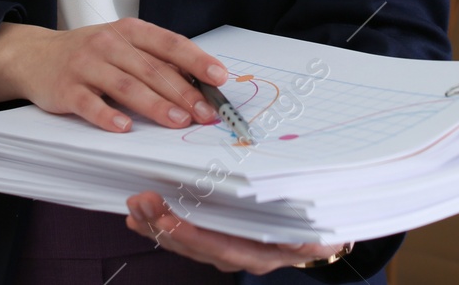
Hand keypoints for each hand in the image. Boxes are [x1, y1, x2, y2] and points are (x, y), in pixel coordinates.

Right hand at [0, 16, 223, 131]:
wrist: (34, 55)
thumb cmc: (89, 53)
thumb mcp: (121, 46)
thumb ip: (154, 61)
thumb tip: (197, 84)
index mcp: (129, 31)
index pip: (169, 43)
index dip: (196, 60)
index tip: (219, 78)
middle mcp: (109, 44)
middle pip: (152, 69)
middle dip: (183, 92)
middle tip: (205, 113)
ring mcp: (86, 66)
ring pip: (126, 85)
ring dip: (154, 105)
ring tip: (177, 121)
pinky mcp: (66, 89)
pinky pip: (90, 104)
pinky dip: (108, 116)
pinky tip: (124, 127)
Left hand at [124, 191, 346, 273]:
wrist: (321, 232)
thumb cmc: (318, 226)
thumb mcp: (322, 232)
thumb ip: (310, 239)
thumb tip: (305, 242)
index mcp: (261, 253)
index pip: (221, 247)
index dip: (193, 236)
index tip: (168, 220)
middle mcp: (239, 255)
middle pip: (195, 246)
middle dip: (164, 226)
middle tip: (141, 203)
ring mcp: (227, 249)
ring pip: (186, 242)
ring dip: (158, 225)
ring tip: (136, 206)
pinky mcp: (219, 238)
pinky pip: (186, 237)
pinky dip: (163, 226)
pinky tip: (142, 217)